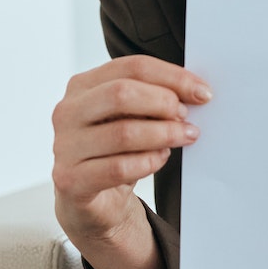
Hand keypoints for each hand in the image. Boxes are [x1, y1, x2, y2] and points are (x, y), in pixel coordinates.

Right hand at [51, 56, 209, 245]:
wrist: (93, 201)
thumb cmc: (115, 152)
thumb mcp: (132, 117)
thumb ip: (152, 99)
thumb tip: (194, 91)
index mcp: (82, 86)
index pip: (131, 67)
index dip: (172, 77)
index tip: (202, 92)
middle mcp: (68, 111)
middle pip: (122, 93)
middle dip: (164, 103)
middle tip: (187, 117)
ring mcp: (65, 146)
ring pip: (123, 132)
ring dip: (164, 134)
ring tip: (183, 137)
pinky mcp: (71, 179)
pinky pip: (119, 168)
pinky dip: (149, 161)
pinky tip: (161, 157)